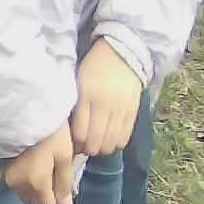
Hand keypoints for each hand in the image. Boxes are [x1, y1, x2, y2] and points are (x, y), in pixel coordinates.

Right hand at [1, 123, 75, 203]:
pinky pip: (16, 181)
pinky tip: (30, 161)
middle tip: (53, 171)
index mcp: (35, 184)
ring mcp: (5, 176)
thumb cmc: (46, 132)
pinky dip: (24, 177)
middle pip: (33, 201)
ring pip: (24, 192)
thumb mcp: (63, 156)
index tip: (61, 182)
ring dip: (34, 184)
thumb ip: (64, 184)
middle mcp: (17, 184)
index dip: (57, 198)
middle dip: (44, 192)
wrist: (19, 111)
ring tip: (41, 163)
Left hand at [71, 40, 142, 155]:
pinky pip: (126, 136)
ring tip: (96, 145)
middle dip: (88, 149)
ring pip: (112, 142)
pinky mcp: (134, 111)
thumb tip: (69, 131)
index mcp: (87, 96)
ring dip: (102, 149)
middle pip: (96, 140)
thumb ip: (75, 104)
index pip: (81, 131)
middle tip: (83, 148)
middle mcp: (105, 104)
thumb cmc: (92, 68)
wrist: (121, 54)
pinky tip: (110, 141)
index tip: (72, 145)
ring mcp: (121, 109)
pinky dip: (117, 143)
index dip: (75, 144)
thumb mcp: (77, 82)